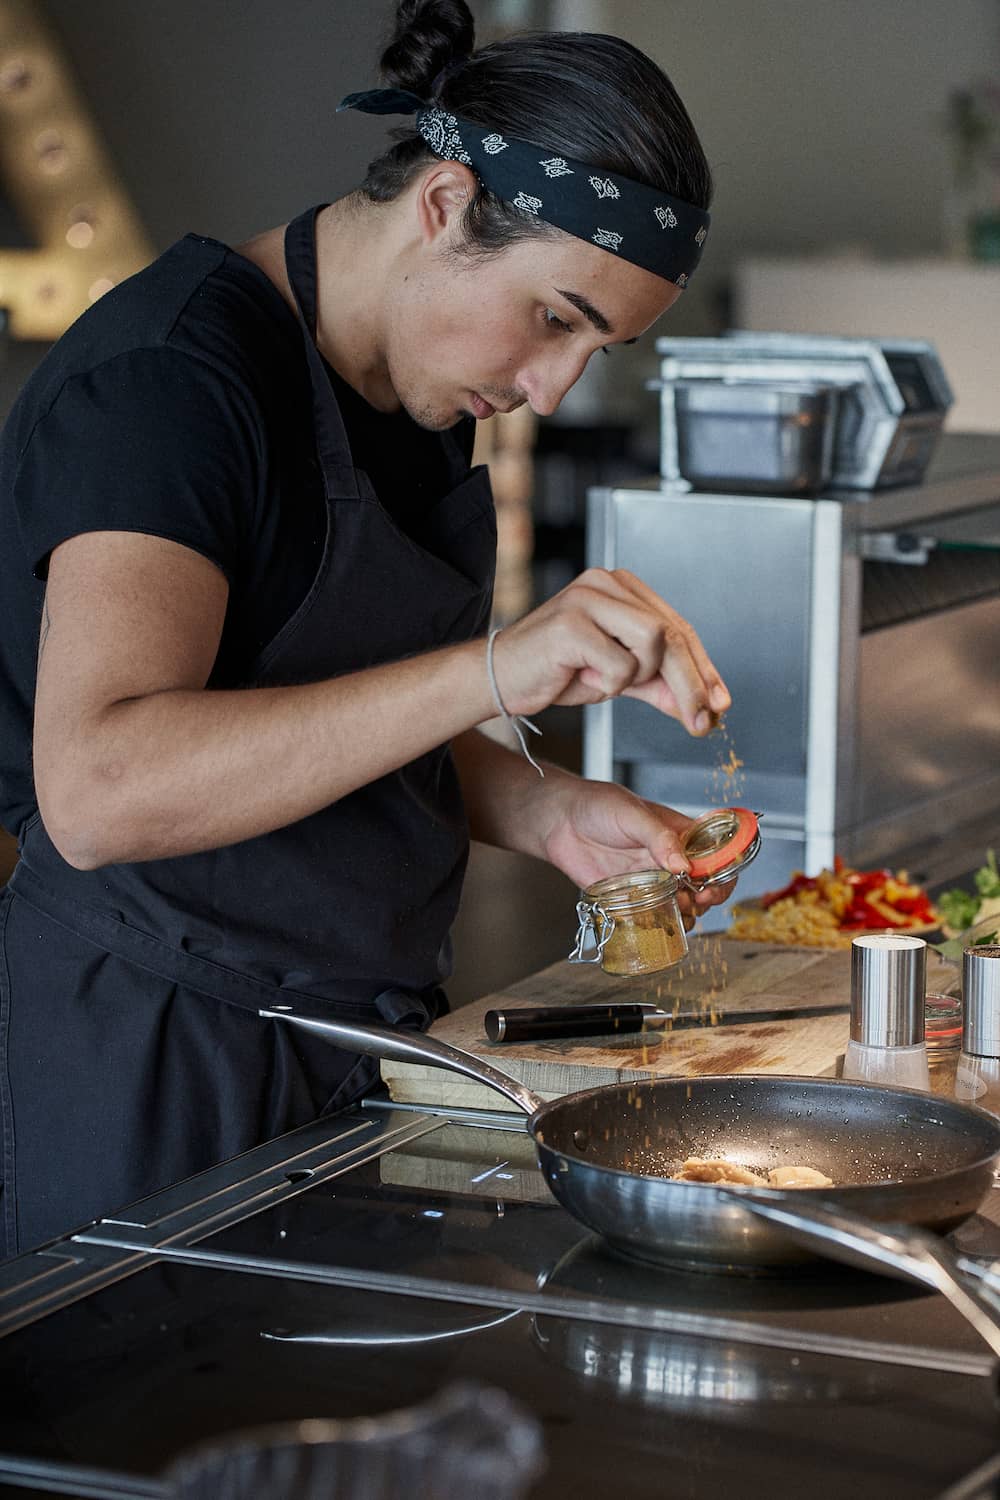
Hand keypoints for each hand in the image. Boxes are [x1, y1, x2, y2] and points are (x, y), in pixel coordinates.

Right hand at [491, 568, 729, 737]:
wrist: (499, 680)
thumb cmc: (555, 672)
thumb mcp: (618, 679)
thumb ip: (659, 685)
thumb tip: (704, 707)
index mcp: (620, 587)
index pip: (678, 627)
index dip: (703, 668)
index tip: (720, 703)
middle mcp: (606, 583)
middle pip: (673, 634)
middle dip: (693, 684)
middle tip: (704, 723)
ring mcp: (586, 598)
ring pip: (654, 642)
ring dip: (638, 677)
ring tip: (605, 681)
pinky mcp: (570, 622)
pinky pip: (619, 665)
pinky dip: (608, 684)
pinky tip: (582, 678)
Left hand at [541, 779, 735, 927]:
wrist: (559, 822)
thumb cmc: (597, 806)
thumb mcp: (632, 814)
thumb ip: (659, 837)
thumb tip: (682, 864)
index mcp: (679, 835)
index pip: (715, 855)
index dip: (722, 872)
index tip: (712, 884)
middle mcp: (670, 860)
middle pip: (705, 885)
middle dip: (708, 898)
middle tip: (696, 901)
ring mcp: (651, 880)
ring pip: (683, 905)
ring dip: (688, 915)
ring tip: (678, 912)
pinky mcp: (630, 898)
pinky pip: (654, 917)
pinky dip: (663, 926)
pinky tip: (660, 927)